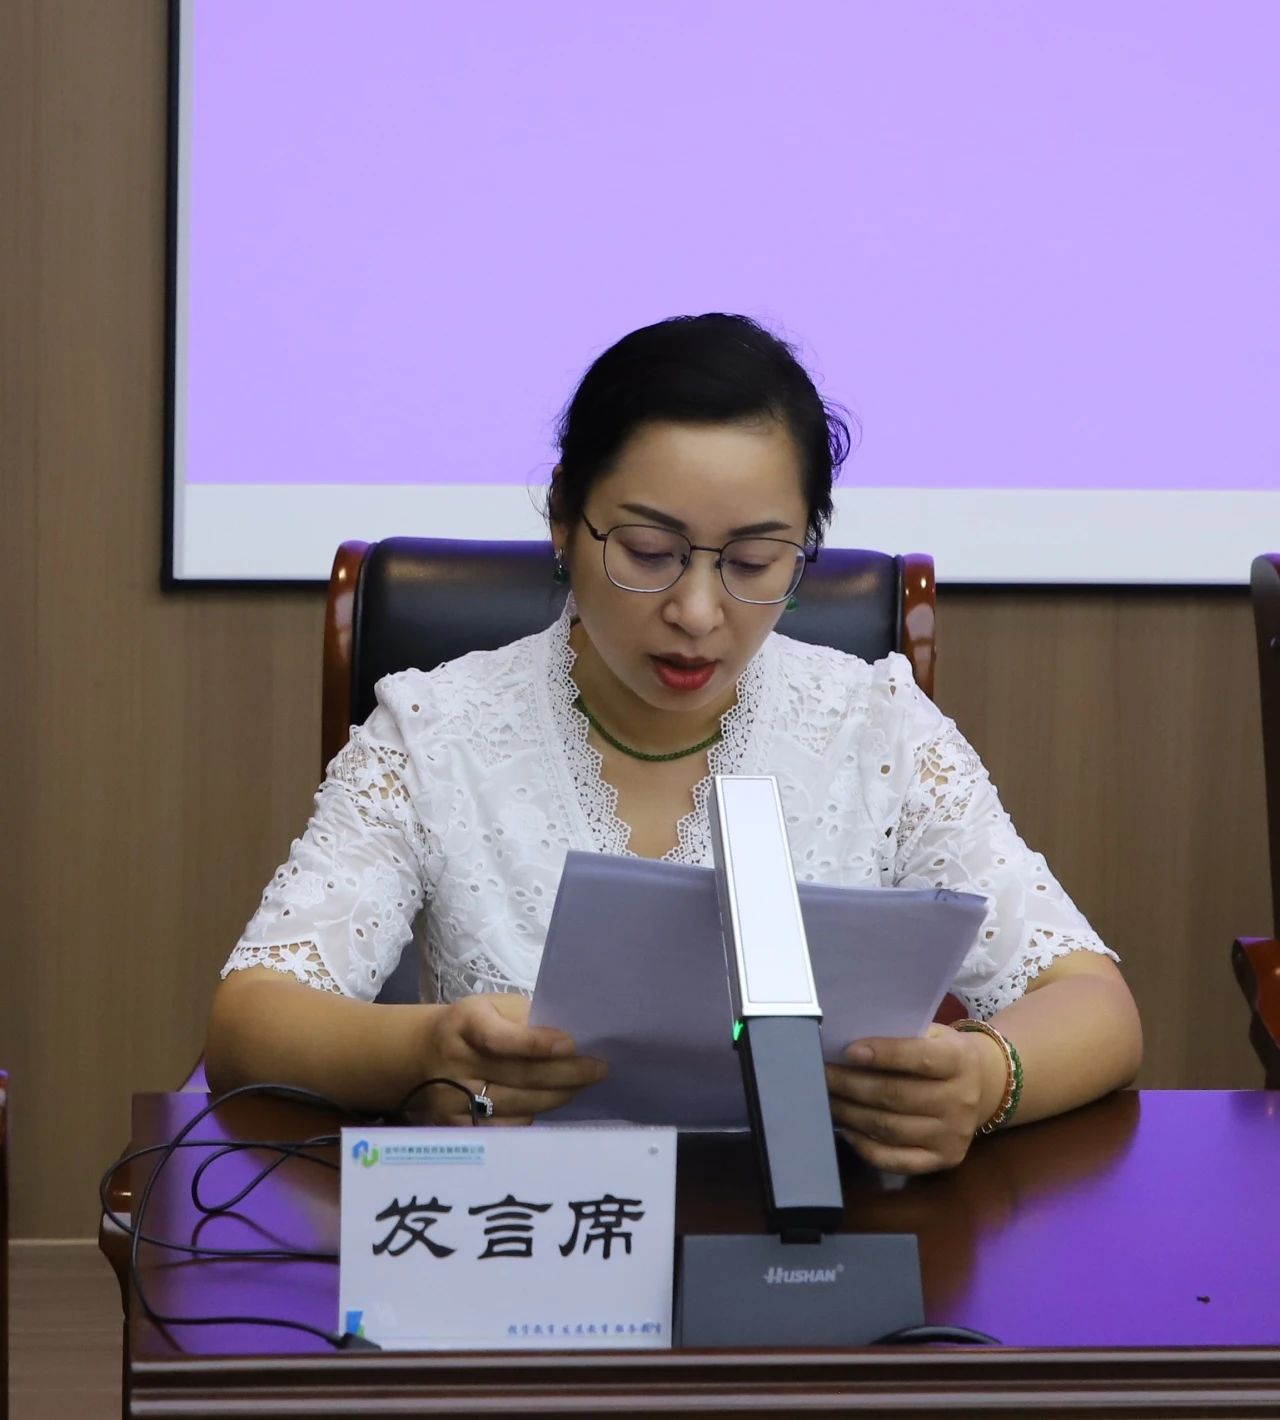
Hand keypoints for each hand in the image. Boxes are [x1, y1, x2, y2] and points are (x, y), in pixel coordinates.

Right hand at [420, 993, 606, 1125]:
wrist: (424, 1051)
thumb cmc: (475, 1024)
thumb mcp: (495, 1008)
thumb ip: (528, 1020)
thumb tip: (574, 1040)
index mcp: (465, 1023)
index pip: (501, 1038)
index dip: (537, 1043)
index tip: (572, 1045)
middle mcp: (455, 1062)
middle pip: (518, 1076)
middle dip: (565, 1074)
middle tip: (598, 1070)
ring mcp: (452, 1099)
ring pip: (517, 1105)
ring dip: (557, 1096)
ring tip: (582, 1086)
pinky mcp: (455, 1126)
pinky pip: (505, 1126)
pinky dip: (534, 1116)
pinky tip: (552, 1102)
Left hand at [825, 1024, 1005, 1173]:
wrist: (983, 1086)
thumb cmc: (943, 1054)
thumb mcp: (933, 1035)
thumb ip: (901, 1037)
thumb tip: (848, 1046)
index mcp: (959, 1062)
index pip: (920, 1059)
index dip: (884, 1055)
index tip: (849, 1050)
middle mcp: (960, 1101)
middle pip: (897, 1096)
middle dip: (852, 1086)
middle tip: (822, 1076)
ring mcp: (953, 1135)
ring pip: (891, 1128)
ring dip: (851, 1114)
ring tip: (827, 1100)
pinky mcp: (944, 1160)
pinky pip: (896, 1160)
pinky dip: (866, 1147)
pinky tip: (847, 1130)